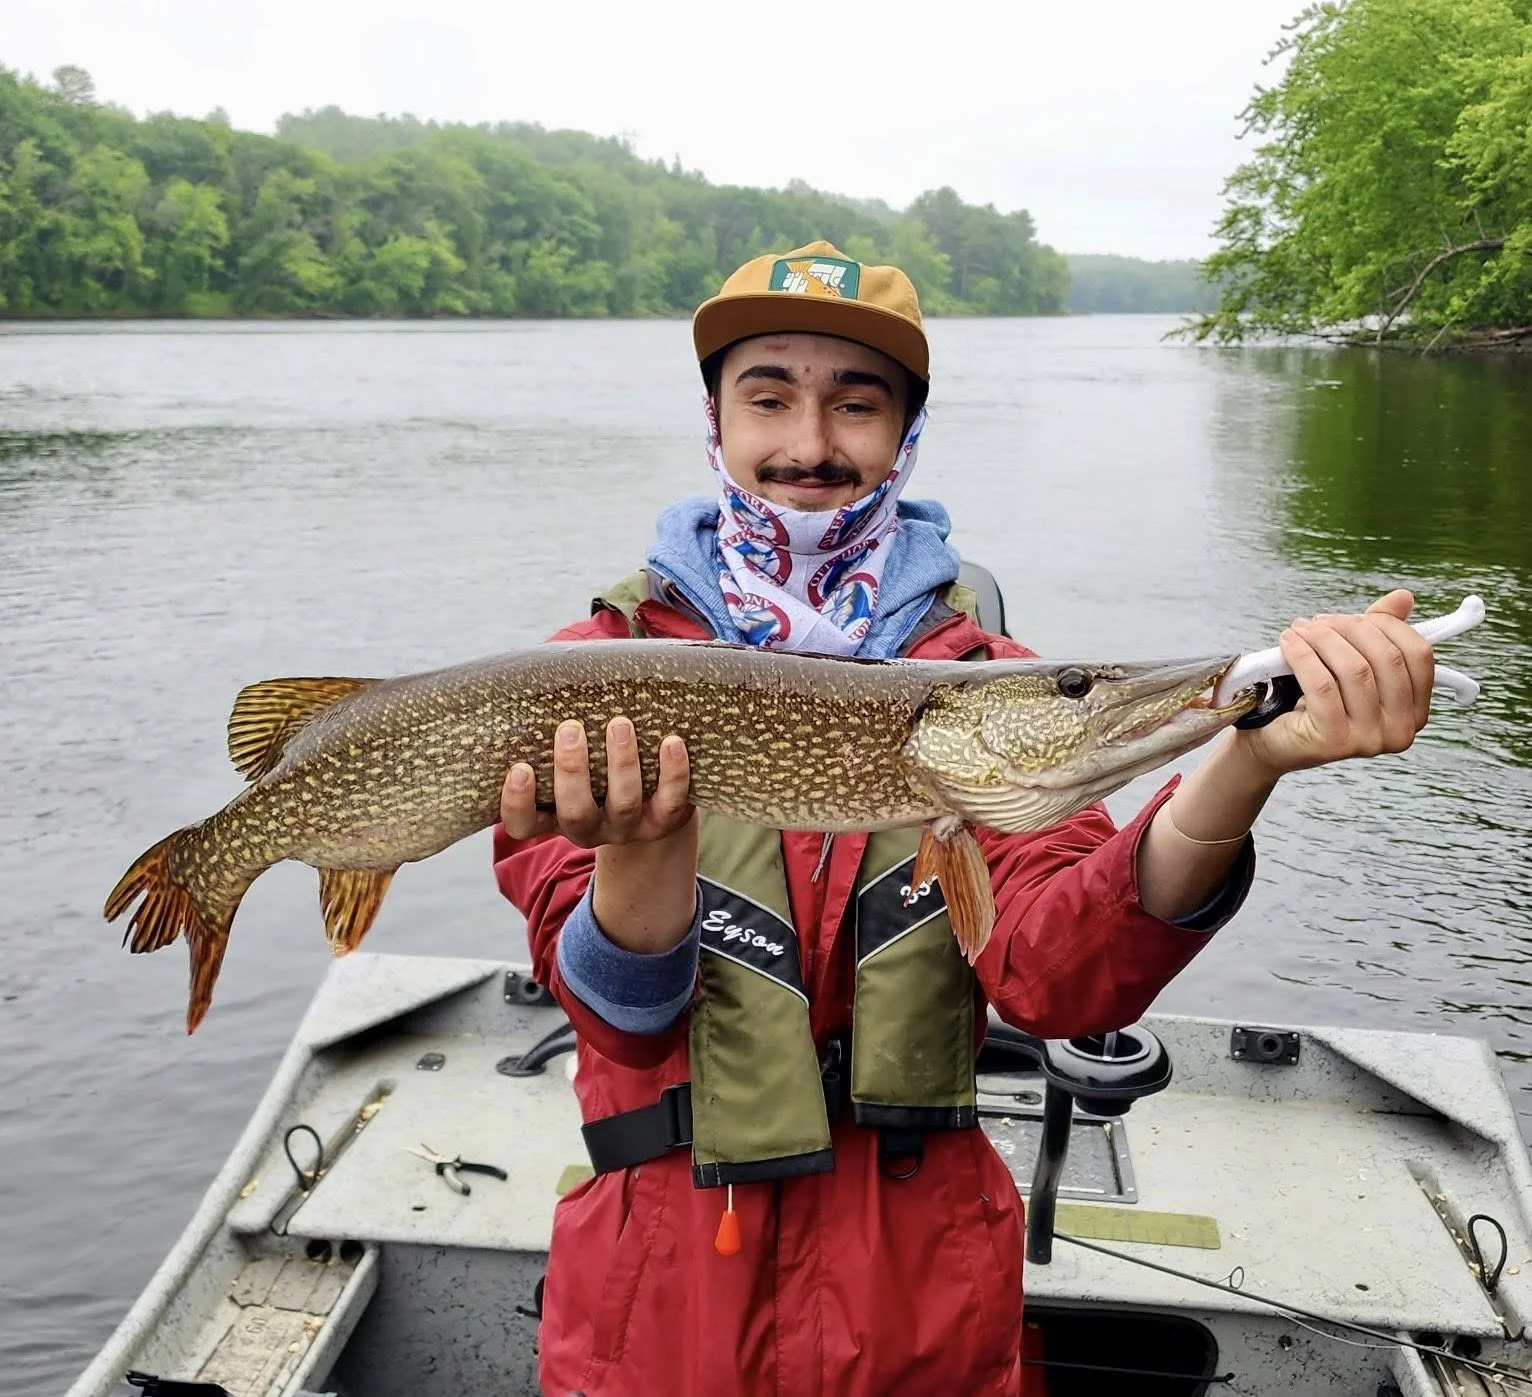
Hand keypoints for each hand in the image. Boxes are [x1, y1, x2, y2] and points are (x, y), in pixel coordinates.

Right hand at [499, 717, 693, 847]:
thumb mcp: (568, 755)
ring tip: (620, 724)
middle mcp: (588, 827)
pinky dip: (673, 773)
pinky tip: (672, 742)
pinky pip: (671, 804)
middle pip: (575, 813)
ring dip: (622, 764)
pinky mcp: (664, 822)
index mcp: (553, 814)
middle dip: (573, 771)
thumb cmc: (593, 764)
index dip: (517, 802)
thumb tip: (541, 671)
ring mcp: (626, 827)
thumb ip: (553, 729)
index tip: (520, 768)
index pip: (523, 823)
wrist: (647, 802)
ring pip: (624, 804)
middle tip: (570, 729)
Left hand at [1234, 590, 1434, 778]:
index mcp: (1415, 711)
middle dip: (1349, 629)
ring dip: (1323, 639)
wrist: (1271, 739)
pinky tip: (1288, 643)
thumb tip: (1403, 597)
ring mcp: (1370, 740)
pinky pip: (1323, 686)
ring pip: (1355, 670)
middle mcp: (1401, 730)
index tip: (1350, 617)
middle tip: (1318, 622)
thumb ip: (1379, 631)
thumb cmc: (1314, 698)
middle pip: (1386, 659)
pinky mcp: (1335, 742)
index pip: (1418, 654)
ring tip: (1299, 630)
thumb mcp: (1351, 661)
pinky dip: (1304, 656)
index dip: (1386, 625)